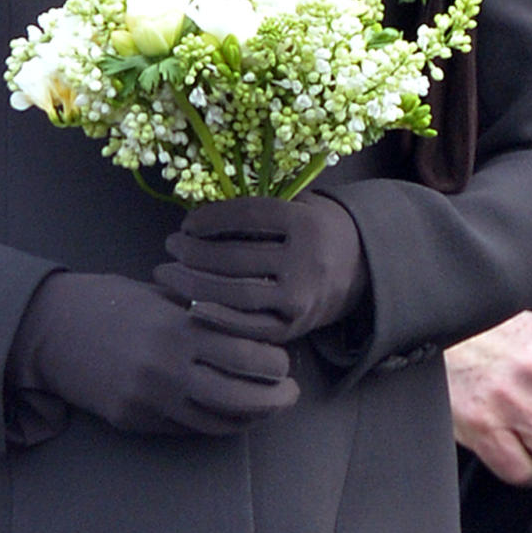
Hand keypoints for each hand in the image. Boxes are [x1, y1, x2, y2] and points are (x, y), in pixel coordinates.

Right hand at [8, 271, 298, 436]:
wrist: (49, 328)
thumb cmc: (107, 300)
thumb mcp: (158, 295)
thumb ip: (200, 312)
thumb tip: (250, 326)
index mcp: (176, 328)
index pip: (245, 352)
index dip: (275, 361)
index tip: (286, 359)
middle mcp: (166, 368)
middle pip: (240, 394)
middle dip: (275, 396)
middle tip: (290, 390)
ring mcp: (149, 399)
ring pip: (218, 422)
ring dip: (252, 418)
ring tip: (268, 407)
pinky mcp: (134, 420)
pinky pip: (188, 430)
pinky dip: (217, 426)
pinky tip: (231, 417)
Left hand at [153, 191, 368, 341]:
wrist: (362, 268)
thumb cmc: (317, 229)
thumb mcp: (299, 205)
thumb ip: (259, 209)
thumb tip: (201, 214)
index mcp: (305, 223)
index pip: (247, 217)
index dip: (210, 219)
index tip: (186, 223)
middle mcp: (305, 261)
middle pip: (235, 258)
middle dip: (193, 253)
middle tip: (170, 246)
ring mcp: (299, 298)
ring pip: (236, 293)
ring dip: (194, 284)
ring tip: (169, 273)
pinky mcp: (293, 327)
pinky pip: (247, 326)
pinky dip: (216, 316)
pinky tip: (192, 304)